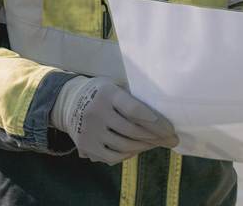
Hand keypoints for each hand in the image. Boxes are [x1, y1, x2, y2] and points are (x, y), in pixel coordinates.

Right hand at [50, 76, 178, 164]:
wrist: (70, 103)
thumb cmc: (105, 94)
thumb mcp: (118, 86)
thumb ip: (136, 97)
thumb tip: (165, 113)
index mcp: (107, 93)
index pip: (133, 109)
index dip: (154, 121)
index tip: (170, 129)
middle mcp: (95, 112)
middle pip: (132, 130)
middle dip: (156, 137)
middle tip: (172, 139)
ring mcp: (88, 130)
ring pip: (124, 145)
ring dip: (146, 146)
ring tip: (158, 143)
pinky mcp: (85, 145)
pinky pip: (113, 156)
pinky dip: (130, 154)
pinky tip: (139, 148)